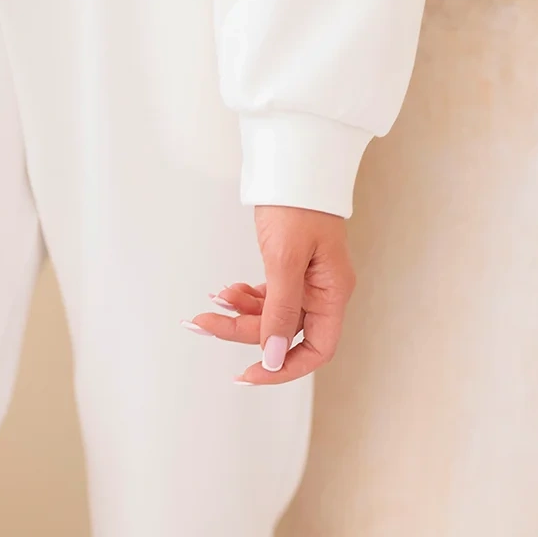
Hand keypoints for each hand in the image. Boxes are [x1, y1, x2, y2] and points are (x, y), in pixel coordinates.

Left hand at [185, 206, 354, 384]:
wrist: (293, 163)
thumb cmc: (297, 205)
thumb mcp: (285, 259)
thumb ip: (281, 310)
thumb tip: (275, 357)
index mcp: (332, 293)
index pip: (316, 350)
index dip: (284, 369)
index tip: (249, 373)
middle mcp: (323, 291)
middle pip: (285, 332)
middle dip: (243, 332)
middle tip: (205, 324)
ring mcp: (307, 279)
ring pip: (271, 314)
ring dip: (239, 313)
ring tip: (210, 305)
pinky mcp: (290, 266)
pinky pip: (268, 295)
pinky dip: (245, 296)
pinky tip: (225, 291)